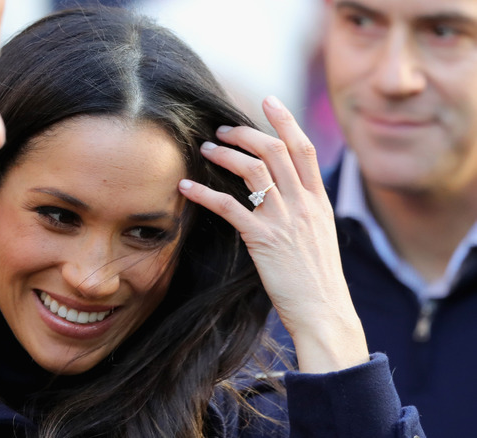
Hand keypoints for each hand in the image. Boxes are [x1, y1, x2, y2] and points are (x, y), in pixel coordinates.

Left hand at [178, 96, 368, 372]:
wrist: (325, 312)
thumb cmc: (318, 279)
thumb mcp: (320, 235)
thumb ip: (305, 209)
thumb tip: (286, 191)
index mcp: (319, 201)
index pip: (304, 148)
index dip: (285, 120)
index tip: (268, 99)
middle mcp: (303, 204)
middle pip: (274, 151)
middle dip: (245, 133)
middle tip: (222, 130)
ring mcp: (284, 221)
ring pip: (253, 171)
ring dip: (225, 155)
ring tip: (205, 150)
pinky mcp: (263, 241)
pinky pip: (229, 207)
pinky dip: (204, 193)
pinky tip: (187, 187)